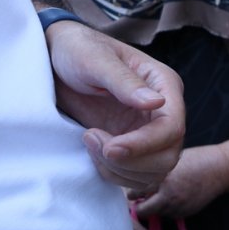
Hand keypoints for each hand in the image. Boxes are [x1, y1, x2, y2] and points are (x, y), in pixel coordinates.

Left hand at [43, 20, 184, 194]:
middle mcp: (166, 113)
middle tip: (91, 138)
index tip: (111, 147)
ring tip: (88, 138)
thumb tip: (156, 101)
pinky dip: (113, 174)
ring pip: (154, 172)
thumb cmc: (76, 51)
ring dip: (119, 169)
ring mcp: (152, 134)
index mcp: (165, 86)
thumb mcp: (94, 59)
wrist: (56, 63)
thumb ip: (124, 81)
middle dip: (130, 160)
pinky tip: (93, 150)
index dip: (145, 144)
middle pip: (168, 156)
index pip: (172, 127)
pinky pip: (136, 178)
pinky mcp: (137, 150)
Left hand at [133, 142, 228, 218]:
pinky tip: (173, 197)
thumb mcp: (169, 161)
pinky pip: (170, 215)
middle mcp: (168, 197)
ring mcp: (178, 207)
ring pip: (156, 213)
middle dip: (138, 206)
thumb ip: (152, 172)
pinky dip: (167, 208)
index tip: (130, 190)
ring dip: (153, 207)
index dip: (130, 193)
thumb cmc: (195, 160)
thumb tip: (133, 178)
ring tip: (157, 195)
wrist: (221, 170)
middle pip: (142, 211)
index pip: (135, 193)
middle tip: (138, 198)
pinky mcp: (187, 213)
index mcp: (161, 180)